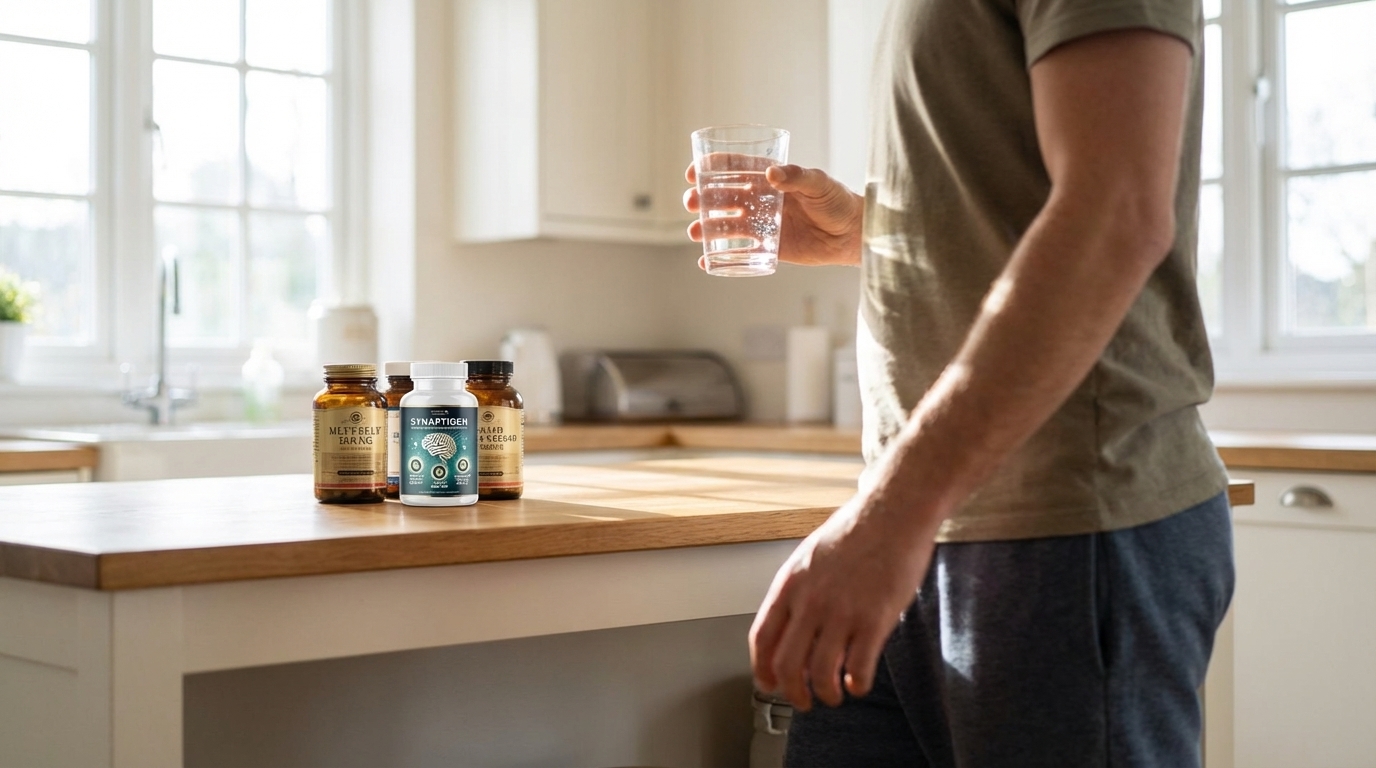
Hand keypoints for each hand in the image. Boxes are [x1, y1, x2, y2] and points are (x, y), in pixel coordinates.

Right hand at [683, 162, 863, 268]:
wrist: (852, 234)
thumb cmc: (838, 201)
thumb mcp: (819, 183)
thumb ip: (797, 176)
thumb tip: (771, 174)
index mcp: (770, 178)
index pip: (734, 168)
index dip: (711, 168)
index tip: (693, 173)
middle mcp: (761, 199)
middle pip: (723, 197)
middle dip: (702, 199)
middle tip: (689, 203)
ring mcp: (763, 224)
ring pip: (727, 224)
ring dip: (707, 227)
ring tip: (695, 233)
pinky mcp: (768, 247)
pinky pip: (740, 252)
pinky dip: (722, 258)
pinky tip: (706, 262)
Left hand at [749, 490, 935, 710]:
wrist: (893, 512)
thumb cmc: (855, 531)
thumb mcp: (810, 557)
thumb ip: (798, 591)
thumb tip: (791, 625)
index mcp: (790, 584)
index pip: (762, 638)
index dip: (763, 669)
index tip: (769, 684)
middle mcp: (810, 601)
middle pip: (787, 664)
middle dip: (794, 692)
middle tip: (804, 701)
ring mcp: (842, 612)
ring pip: (821, 673)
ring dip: (826, 694)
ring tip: (835, 695)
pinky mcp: (875, 620)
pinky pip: (858, 668)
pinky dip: (856, 684)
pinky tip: (859, 682)